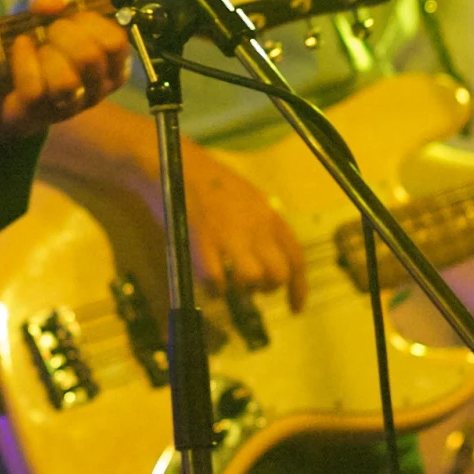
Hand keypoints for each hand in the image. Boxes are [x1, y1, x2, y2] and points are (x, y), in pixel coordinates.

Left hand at [0, 0, 130, 140]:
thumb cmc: (41, 41)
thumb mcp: (49, 8)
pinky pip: (34, 89)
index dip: (90, 22)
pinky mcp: (38, 113)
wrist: (4, 81)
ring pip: (66, 81)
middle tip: (50, 31)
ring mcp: (69, 106)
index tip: (73, 19)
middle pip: (89, 57)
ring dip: (46, 54)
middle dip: (63, 32)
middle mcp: (97, 90)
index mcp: (113, 65)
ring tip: (38, 47)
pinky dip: (23, 60)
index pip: (115, 42)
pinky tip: (22, 48)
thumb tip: (52, 4)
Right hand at [180, 143, 308, 311]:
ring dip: (241, 289)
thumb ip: (261, 227)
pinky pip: (218, 284)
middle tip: (251, 287)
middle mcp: (256, 226)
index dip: (299, 287)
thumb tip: (267, 259)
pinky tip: (207, 280)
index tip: (296, 308)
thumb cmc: (207, 181)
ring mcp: (231, 235)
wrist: (174, 164)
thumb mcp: (248, 198)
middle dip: (267, 288)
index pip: (296, 257)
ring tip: (227, 281)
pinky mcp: (204, 244)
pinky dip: (214, 290)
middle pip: (278, 274)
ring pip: (252, 281)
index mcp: (268, 214)